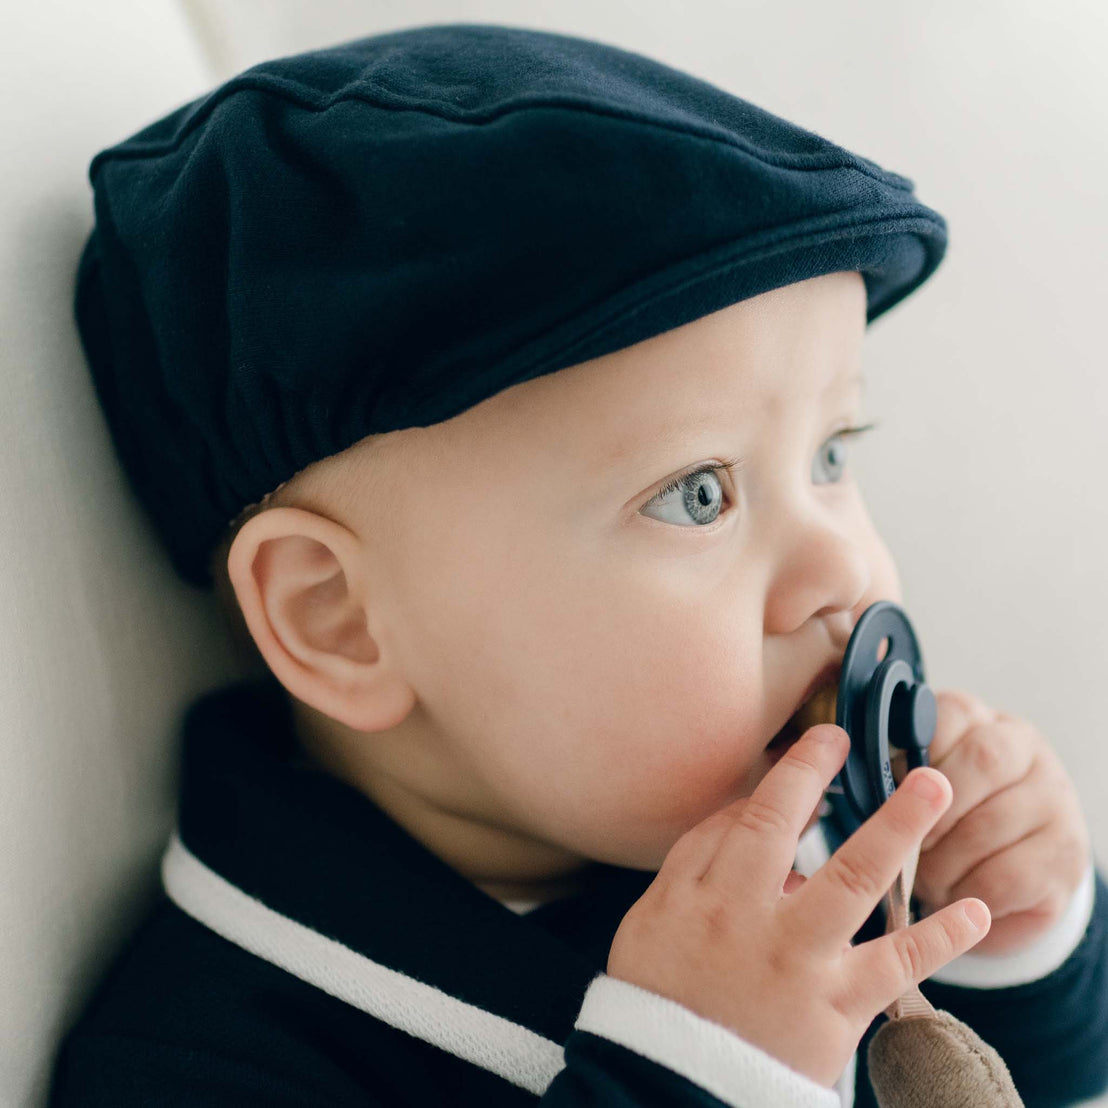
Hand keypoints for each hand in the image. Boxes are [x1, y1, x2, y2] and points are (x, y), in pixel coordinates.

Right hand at [607, 726, 990, 1087]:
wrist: (671, 1083)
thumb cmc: (662, 987)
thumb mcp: (655, 914)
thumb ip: (700, 856)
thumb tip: (752, 808)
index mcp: (705, 892)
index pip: (751, 817)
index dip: (794, 773)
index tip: (825, 738)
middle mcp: (750, 917)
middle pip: (790, 831)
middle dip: (834, 779)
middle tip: (876, 744)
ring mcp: (796, 962)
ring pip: (851, 881)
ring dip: (897, 829)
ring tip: (935, 790)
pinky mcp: (834, 1010)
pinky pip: (894, 966)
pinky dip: (937, 938)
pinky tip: (973, 913)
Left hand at [891, 688, 1090, 956]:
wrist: (1005, 870)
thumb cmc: (938, 817)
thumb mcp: (912, 779)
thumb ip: (885, 764)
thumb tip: (828, 758)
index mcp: (974, 719)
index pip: (948, 713)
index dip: (913, 750)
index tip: (886, 784)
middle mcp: (1021, 748)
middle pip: (981, 761)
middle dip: (929, 808)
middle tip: (902, 839)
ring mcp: (1052, 802)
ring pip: (989, 825)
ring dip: (941, 860)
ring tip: (918, 876)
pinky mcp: (1064, 860)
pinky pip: (1005, 878)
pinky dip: (965, 891)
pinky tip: (949, 895)